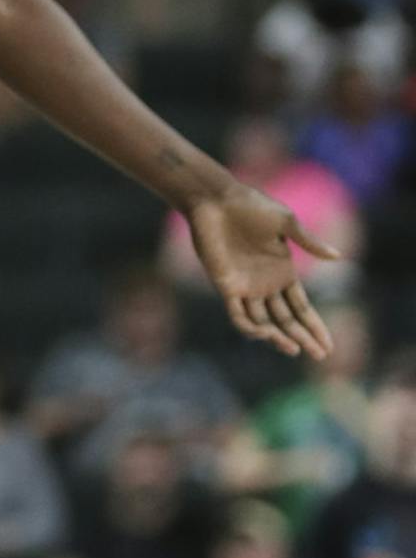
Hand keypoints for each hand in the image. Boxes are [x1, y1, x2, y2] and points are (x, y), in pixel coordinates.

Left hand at [187, 182, 338, 357]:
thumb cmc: (252, 206)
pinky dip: (252, 328)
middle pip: (287, 320)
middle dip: (303, 338)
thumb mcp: (286, 222)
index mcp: (284, 272)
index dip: (315, 326)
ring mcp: (246, 287)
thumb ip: (309, 242)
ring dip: (280, 338)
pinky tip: (266, 334)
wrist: (217, 201)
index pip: (302, 307)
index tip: (328, 345)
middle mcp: (266, 284)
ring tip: (294, 348)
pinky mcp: (226, 286)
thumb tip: (339, 257)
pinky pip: (239, 316)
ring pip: (265, 322)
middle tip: (320, 356)